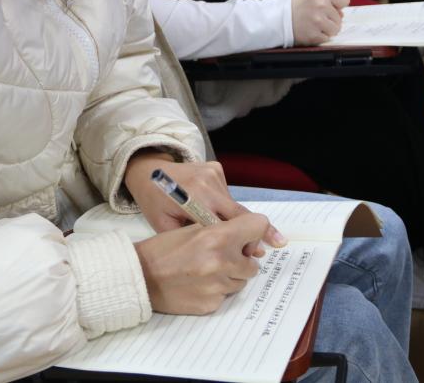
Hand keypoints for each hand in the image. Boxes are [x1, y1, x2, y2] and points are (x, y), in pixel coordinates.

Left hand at [124, 154, 285, 250]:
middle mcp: (207, 181)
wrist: (148, 170)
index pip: (223, 223)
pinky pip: (227, 194)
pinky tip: (214, 210)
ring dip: (233, 219)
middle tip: (276, 242)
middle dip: (254, 230)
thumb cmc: (154, 202)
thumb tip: (224, 254)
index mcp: (193, 197)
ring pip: (233, 204)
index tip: (255, 252)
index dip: (240, 240)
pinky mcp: (216, 168)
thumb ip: (192, 238)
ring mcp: (214, 172)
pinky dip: (225, 206)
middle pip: (238, 212)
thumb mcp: (164, 226)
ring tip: (228, 230)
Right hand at [135, 213, 270, 313]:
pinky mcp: (211, 305)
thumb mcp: (193, 227)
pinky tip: (198, 285)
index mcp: (217, 237)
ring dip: (230, 276)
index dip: (253, 230)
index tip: (247, 236)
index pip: (259, 226)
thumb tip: (248, 236)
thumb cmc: (164, 249)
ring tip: (206, 271)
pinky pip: (225, 296)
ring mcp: (217, 286)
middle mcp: (222, 262)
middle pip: (253, 262)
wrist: (139, 277)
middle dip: (241, 260)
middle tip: (221, 257)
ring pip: (241, 282)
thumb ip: (223, 229)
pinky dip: (216, 291)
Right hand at [291, 0, 349, 44]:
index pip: (344, 0)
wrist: (279, 19)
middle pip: (340, 18)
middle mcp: (320, 6)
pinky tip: (311, 31)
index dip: (338, 5)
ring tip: (315, 25)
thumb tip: (342, 14)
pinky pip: (327, 38)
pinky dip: (320, 37)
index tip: (331, 8)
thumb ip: (329, 1)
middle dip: (331, 19)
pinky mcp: (314, 35)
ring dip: (327, 29)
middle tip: (317, 18)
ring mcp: (318, 21)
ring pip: (335, 29)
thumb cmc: (296, 7)